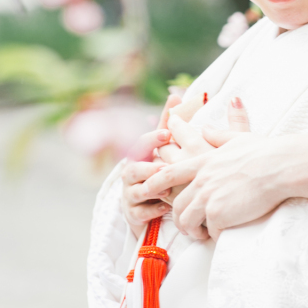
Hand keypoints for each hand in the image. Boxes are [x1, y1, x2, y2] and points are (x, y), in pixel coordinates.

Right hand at [119, 92, 180, 231]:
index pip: (141, 144)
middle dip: (148, 167)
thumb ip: (170, 121)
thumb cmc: (160, 168)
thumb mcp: (165, 145)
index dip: (152, 138)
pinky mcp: (133, 213)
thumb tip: (176, 94)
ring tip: (166, 189)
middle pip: (133, 168)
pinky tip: (164, 207)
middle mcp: (131, 174)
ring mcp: (130, 194)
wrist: (150, 203)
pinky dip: (151, 210)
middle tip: (164, 167)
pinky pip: (139, 212)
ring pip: (135, 191)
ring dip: (151, 189)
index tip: (167, 133)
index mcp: (140, 155)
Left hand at [143, 96, 252, 237]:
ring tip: (202, 235)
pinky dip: (215, 235)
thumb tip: (207, 128)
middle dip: (179, 218)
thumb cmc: (266, 152)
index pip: (170, 173)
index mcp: (204, 161)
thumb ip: (219, 136)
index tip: (146, 189)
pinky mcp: (217, 214)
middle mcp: (201, 179)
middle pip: (177, 204)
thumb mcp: (239, 139)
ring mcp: (207, 197)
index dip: (154, 181)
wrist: (280, 168)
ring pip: (187, 221)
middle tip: (187, 227)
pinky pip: (209, 231)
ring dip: (193, 231)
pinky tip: (223, 234)